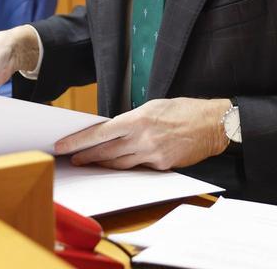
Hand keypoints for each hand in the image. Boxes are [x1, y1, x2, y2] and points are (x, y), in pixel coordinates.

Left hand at [55, 97, 230, 170]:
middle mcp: (142, 138)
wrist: (213, 124)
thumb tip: (113, 130)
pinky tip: (119, 165)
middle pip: (106, 151)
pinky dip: (128, 166)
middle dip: (86, 156)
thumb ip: (132, 120)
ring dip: (102, 164)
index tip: (63, 145)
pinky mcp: (162, 166)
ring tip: (89, 163)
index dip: (79, 141)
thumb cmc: (184, 110)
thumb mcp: (153, 107)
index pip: (100, 133)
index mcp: (138, 119)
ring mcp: (152, 154)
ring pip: (119, 164)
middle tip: (71, 159)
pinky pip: (139, 168)